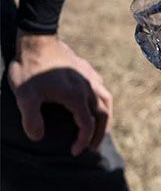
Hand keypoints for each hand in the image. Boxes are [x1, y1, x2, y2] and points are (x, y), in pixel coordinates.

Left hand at [7, 33, 112, 155]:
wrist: (37, 39)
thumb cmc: (30, 69)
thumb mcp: (25, 96)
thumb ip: (31, 119)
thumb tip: (38, 137)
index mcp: (77, 97)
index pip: (87, 124)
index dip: (83, 140)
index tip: (74, 152)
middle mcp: (89, 88)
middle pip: (104, 114)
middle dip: (100, 133)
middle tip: (93, 147)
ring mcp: (89, 77)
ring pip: (106, 100)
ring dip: (106, 117)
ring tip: (101, 127)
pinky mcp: (86, 69)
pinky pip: (101, 88)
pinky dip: (101, 100)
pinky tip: (94, 102)